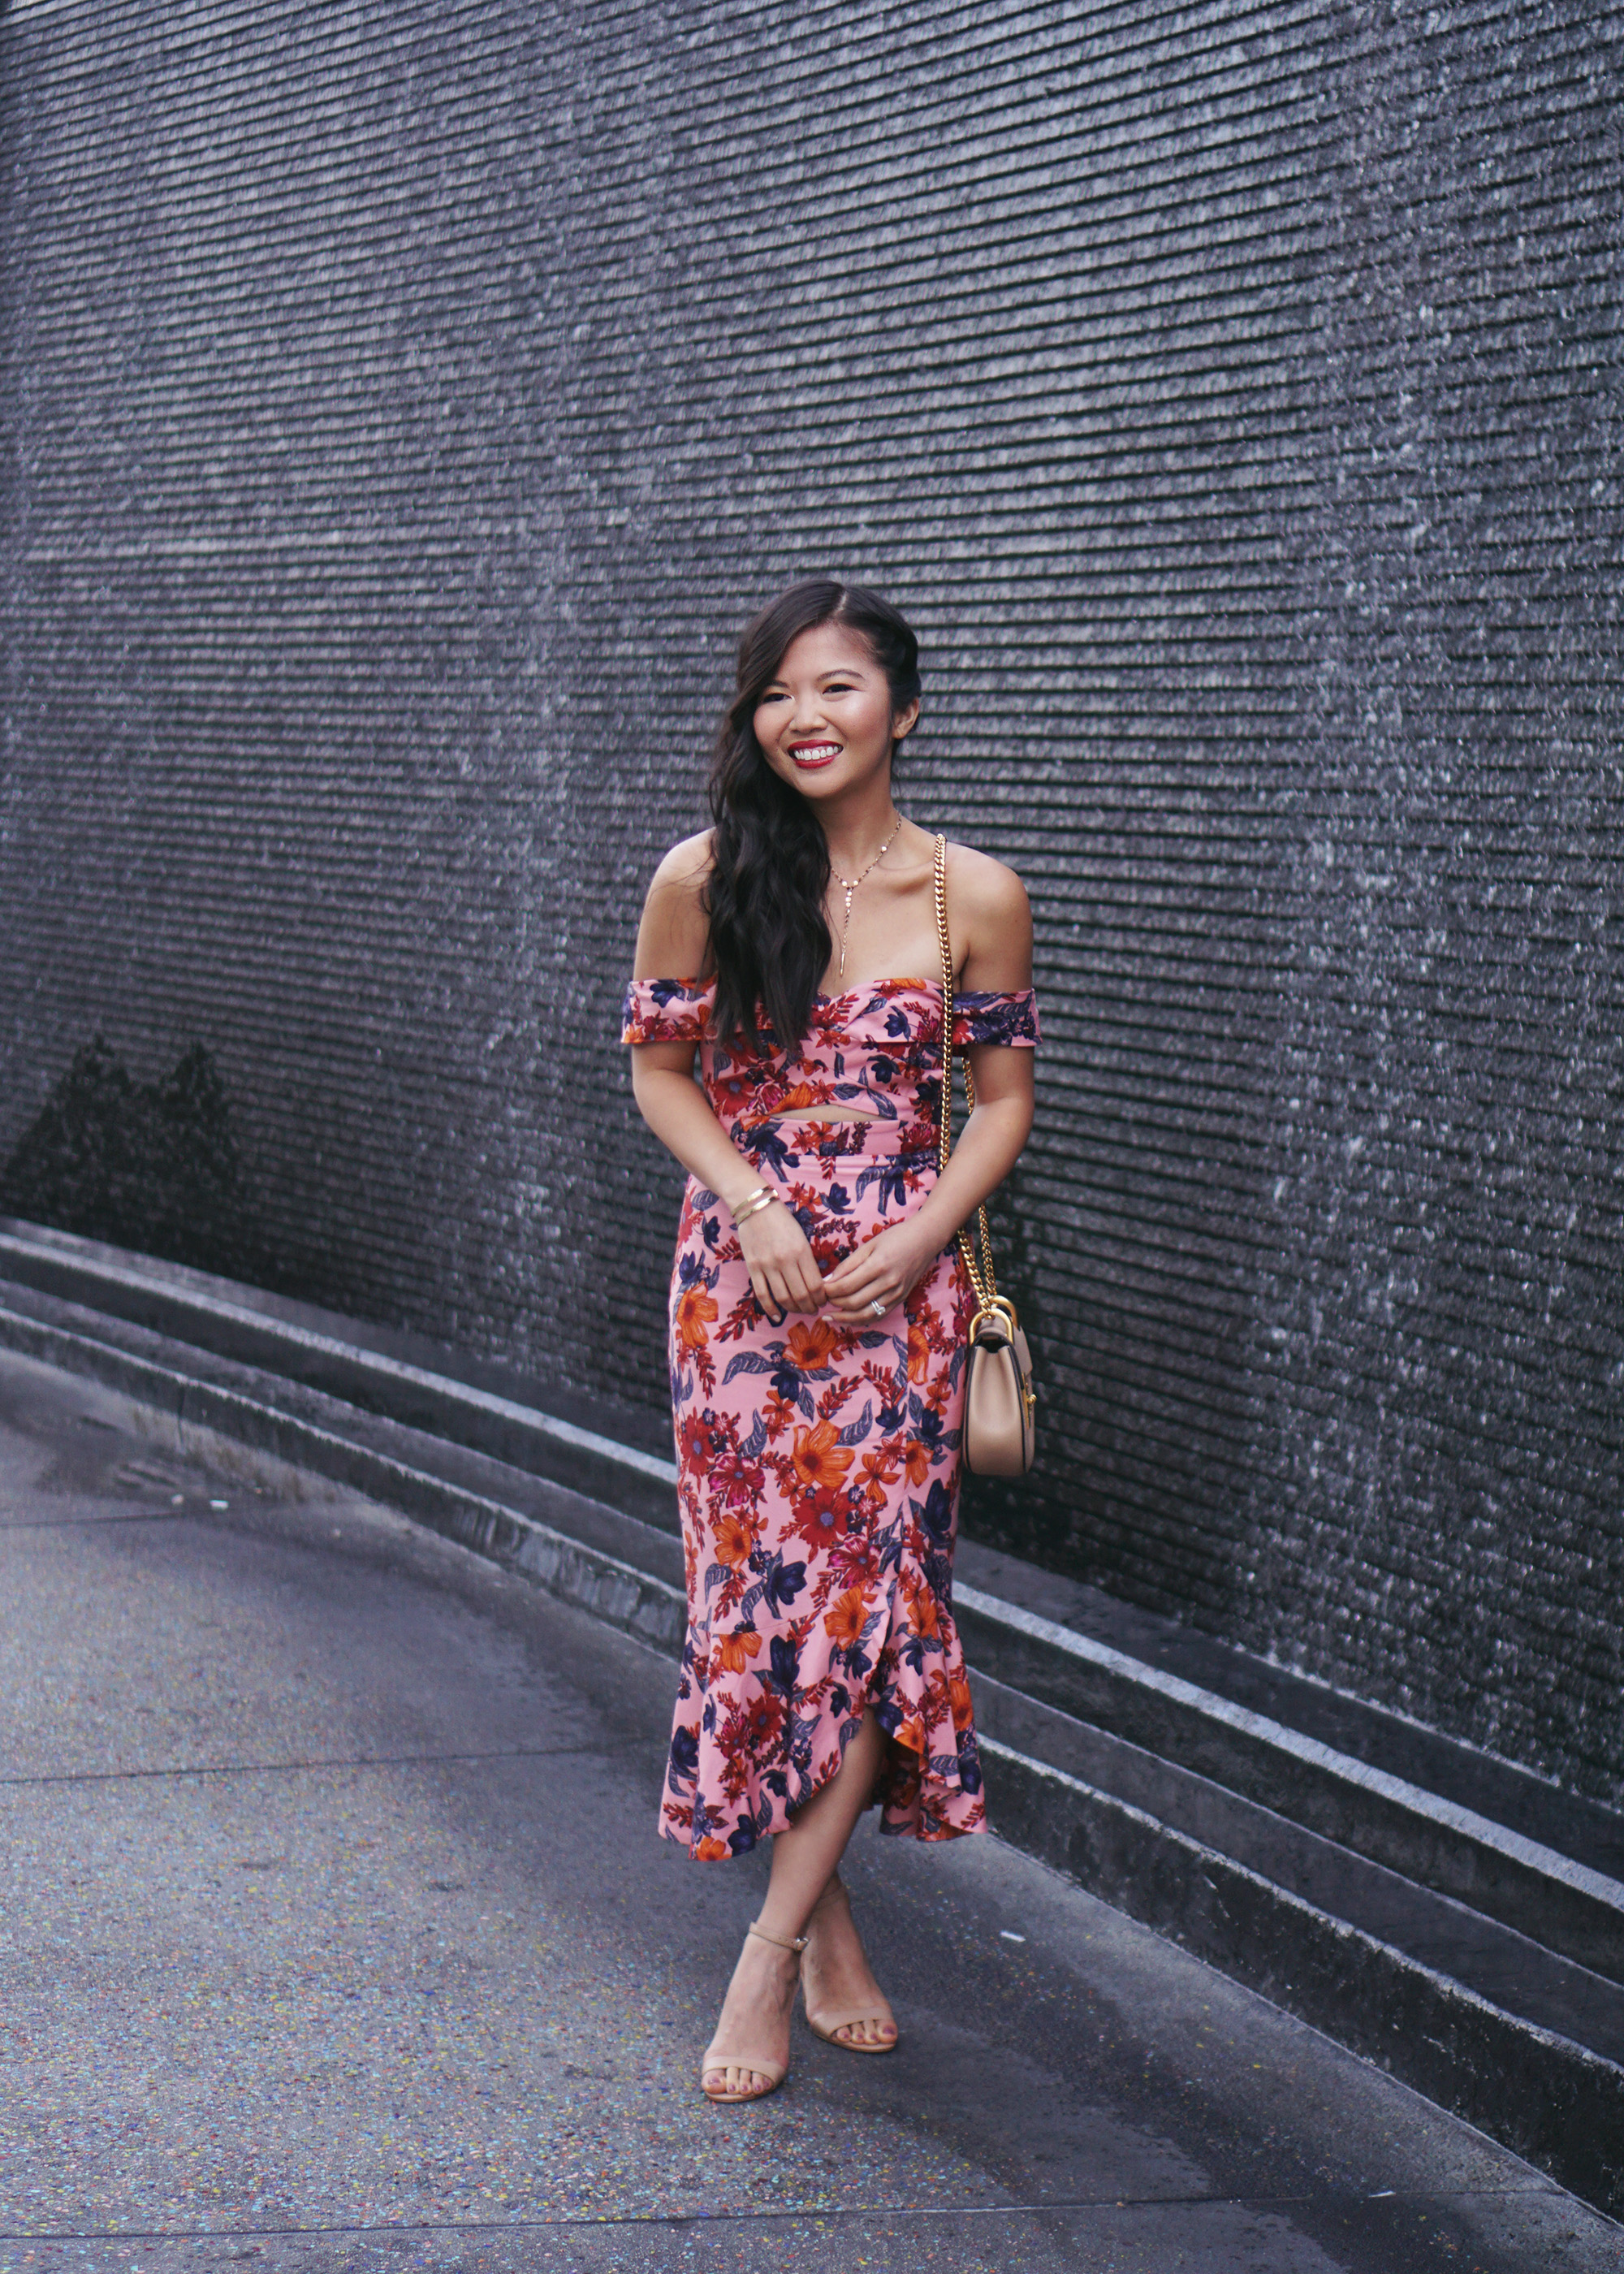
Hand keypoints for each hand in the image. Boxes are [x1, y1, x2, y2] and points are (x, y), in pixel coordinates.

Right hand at [735, 1198, 825, 1319]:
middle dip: (810, 1307)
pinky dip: (771, 1308)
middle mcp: (785, 1260)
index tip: (823, 1301)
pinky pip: (762, 1294)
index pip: (816, 1285)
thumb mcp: (802, 1237)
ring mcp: (767, 1265)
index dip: (822, 1298)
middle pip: (802, 1295)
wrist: (755, 1207)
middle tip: (813, 1310)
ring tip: (799, 1311)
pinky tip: (777, 1316)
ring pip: (783, 1298)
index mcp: (801, 1251)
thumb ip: (807, 1260)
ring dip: (794, 1309)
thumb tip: (816, 1285)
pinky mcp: (753, 1268)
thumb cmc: (782, 1220)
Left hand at [821, 1221, 935, 1324]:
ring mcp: (896, 1294)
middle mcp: (888, 1283)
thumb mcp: (869, 1245)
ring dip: (845, 1318)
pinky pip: (878, 1315)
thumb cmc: (896, 1238)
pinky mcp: (900, 1300)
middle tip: (823, 1300)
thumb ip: (848, 1264)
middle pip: (854, 1302)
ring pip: (865, 1314)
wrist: (925, 1240)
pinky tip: (848, 1318)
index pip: (847, 1285)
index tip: (820, 1289)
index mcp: (878, 1265)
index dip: (830, 1290)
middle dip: (835, 1304)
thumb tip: (828, 1280)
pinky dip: (861, 1320)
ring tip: (830, 1316)